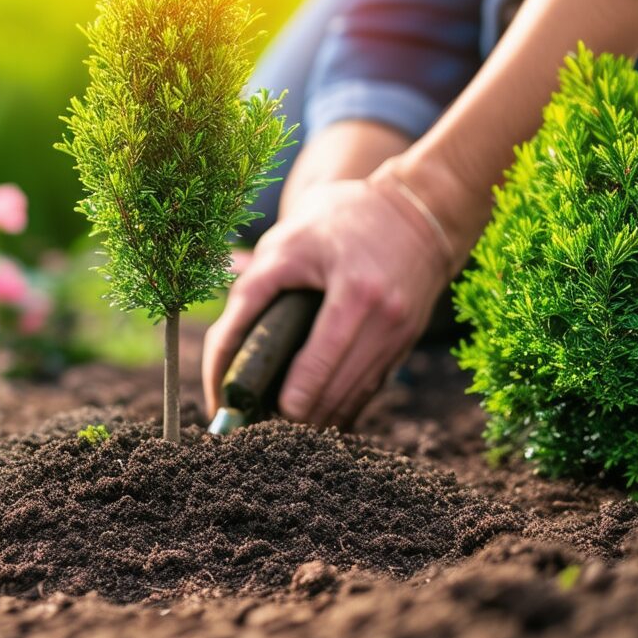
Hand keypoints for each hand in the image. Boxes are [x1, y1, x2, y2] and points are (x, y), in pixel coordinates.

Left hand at [203, 167, 455, 427]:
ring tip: (272, 425)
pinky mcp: (403, 345)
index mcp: (357, 293)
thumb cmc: (338, 221)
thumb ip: (251, 295)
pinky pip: (367, 391)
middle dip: (291, 417)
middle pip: (332, 392)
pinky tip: (309, 415)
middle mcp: (385, 321)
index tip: (246, 412)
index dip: (280, 396)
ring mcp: (399, 337)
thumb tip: (222, 356)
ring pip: (351, 400)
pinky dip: (337, 406)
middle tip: (251, 426)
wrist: (414, 212)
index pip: (315, 362)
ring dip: (313, 420)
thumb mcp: (286, 244)